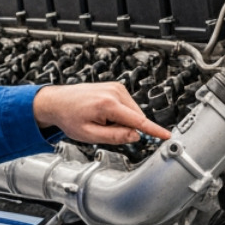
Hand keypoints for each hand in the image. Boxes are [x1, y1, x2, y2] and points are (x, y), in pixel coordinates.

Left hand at [33, 82, 173, 144]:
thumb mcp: (89, 135)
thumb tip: (134, 136)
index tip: (167, 136)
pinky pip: (127, 106)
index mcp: (107, 104)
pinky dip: (120, 114)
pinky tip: (104, 114)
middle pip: (135, 117)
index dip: (154, 130)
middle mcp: (114, 92)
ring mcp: (116, 87)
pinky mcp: (116, 87)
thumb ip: (114, 137)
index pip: (138, 121)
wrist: (57, 102)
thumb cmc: (69, 117)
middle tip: (104, 129)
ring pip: (132, 112)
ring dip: (122, 121)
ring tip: (101, 120)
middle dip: (126, 127)